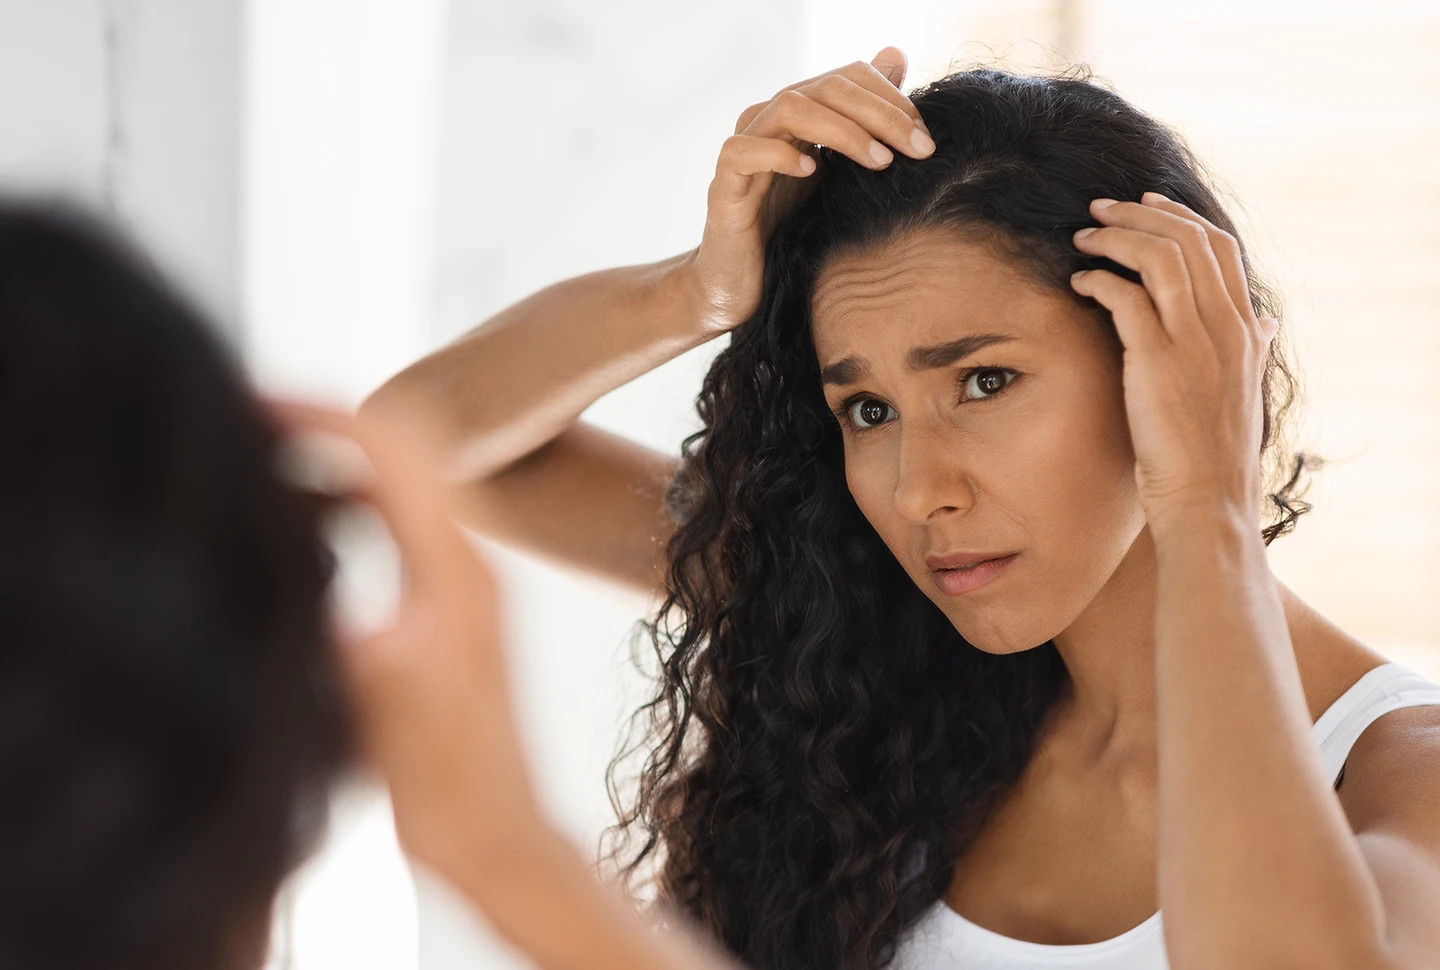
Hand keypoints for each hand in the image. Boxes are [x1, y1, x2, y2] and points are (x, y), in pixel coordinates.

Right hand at [265, 398, 549, 881]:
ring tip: (260, 469)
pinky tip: (299, 535)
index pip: (395, 450)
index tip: (253, 406)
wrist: (495, 835)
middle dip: (325, 425)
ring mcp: (463, 581)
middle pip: (403, 450)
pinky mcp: (450, 607)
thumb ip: (362, 651)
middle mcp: (470, 561)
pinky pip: (398, 528)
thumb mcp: (392, 716)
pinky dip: (346, 511)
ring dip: (333, 466)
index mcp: (458, 570)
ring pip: (399, 487)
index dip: (322, 415)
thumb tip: (326, 601)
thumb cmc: (449, 786)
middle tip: (248, 424)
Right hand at [688, 45, 935, 333]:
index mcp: (799, 116)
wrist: (741, 285)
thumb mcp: (841, 178)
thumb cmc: (793, 232)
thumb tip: (898, 57)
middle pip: (826, 88)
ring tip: (879, 161)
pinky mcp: (723, 185)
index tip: (925, 137)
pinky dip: (779, 155)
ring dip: (842, 131)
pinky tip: (812, 173)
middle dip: (881, 114)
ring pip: (789, 108)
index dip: (891, 98)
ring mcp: (744, 149)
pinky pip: (743, 151)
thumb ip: (867, 126)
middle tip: (919, 148)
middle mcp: (769, 122)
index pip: (848, 78)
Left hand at [1068, 192, 1279, 530]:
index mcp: (1246, 330)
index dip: (1182, 218)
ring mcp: (1194, 341)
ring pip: (1158, 257)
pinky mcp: (1157, 360)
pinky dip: (1099, 279)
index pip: (1220, 247)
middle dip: (1140, 214)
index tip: (1147, 204)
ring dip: (1115, 238)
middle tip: (1100, 209)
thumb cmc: (1215, 456)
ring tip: (1083, 238)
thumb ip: (1252, 350)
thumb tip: (1267, 323)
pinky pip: (1125, 297)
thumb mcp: (1244, 393)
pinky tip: (1079, 282)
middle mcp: (1226, 327)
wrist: (1209, 501)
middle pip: (1188, 239)